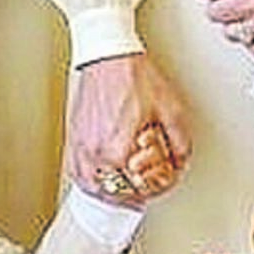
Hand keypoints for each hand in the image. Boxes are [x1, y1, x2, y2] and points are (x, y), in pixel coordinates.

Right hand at [69, 54, 190, 204]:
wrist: (109, 56)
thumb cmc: (135, 77)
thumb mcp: (171, 110)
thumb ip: (180, 143)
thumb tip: (179, 162)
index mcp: (118, 150)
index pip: (135, 191)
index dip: (151, 191)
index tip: (158, 184)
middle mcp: (95, 152)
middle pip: (109, 194)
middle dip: (128, 196)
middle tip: (141, 192)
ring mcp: (81, 146)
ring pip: (89, 185)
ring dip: (105, 192)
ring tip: (120, 190)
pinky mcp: (74, 137)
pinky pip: (75, 170)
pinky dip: (87, 179)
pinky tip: (98, 178)